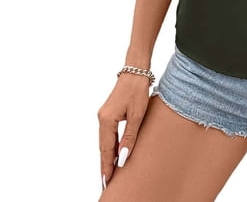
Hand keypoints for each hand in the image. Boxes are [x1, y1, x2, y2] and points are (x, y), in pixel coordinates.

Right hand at [97, 73, 150, 190]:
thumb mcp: (137, 115)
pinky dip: (111, 144)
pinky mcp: (109, 112)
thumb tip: (122, 158)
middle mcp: (102, 118)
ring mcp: (104, 115)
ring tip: (111, 171)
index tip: (107, 181)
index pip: (106, 149)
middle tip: (107, 182)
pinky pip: (108, 133)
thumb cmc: (137, 89)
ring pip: (105, 140)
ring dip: (108, 155)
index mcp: (106, 120)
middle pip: (103, 147)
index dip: (106, 166)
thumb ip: (130, 137)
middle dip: (105, 164)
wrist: (136, 70)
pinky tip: (115, 152)